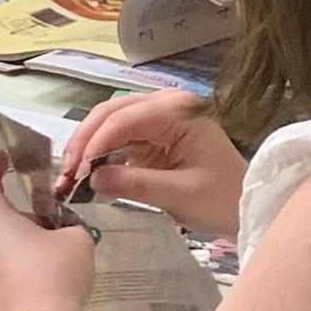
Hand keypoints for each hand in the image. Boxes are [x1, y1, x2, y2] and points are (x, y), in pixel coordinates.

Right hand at [60, 90, 246, 241]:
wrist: (244, 205)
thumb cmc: (221, 199)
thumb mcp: (180, 194)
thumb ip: (136, 184)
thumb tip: (92, 178)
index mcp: (180, 111)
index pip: (126, 118)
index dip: (97, 142)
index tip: (77, 171)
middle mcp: (167, 105)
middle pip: (111, 112)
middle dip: (85, 140)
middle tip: (66, 172)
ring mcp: (158, 117)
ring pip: (108, 121)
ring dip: (87, 145)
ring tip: (70, 173)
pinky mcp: (151, 134)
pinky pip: (116, 136)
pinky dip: (98, 152)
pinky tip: (84, 170)